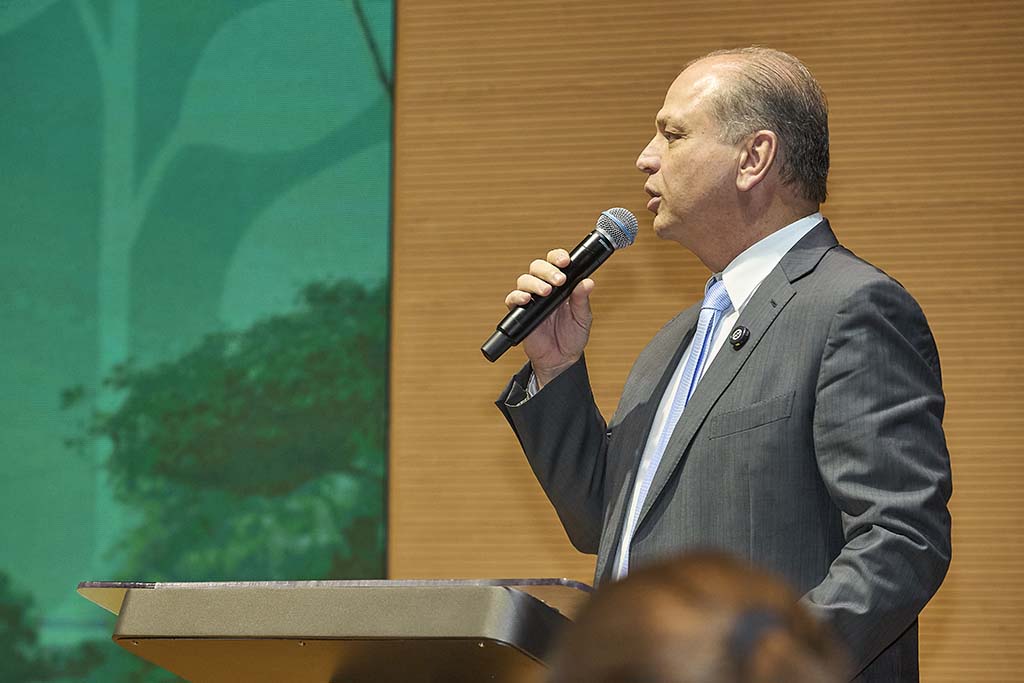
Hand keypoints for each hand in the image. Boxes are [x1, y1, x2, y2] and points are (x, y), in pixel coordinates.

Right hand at [504, 248, 594, 387]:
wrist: (561, 359)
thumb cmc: (573, 337)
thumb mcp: (583, 318)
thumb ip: (582, 300)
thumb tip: (588, 282)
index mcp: (561, 286)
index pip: (556, 262)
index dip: (558, 257)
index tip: (566, 261)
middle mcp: (544, 288)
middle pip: (537, 267)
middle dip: (547, 270)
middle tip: (559, 280)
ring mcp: (531, 300)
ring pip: (524, 280)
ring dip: (535, 282)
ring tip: (546, 291)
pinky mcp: (520, 313)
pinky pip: (512, 299)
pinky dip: (517, 297)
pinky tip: (526, 300)